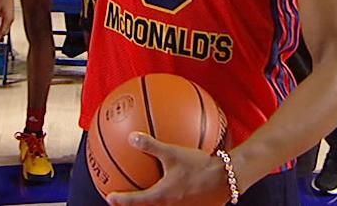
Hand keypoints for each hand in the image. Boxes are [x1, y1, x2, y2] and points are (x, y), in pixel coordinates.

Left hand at [106, 134, 232, 205]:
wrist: (227, 178)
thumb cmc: (198, 166)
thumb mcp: (172, 153)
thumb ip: (151, 145)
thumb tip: (131, 137)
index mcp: (162, 196)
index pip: (136, 200)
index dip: (121, 200)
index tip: (110, 197)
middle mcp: (170, 205)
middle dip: (135, 202)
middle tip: (123, 198)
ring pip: (162, 205)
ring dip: (152, 199)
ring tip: (144, 191)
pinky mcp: (193, 205)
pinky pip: (176, 201)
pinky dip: (168, 194)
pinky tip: (172, 182)